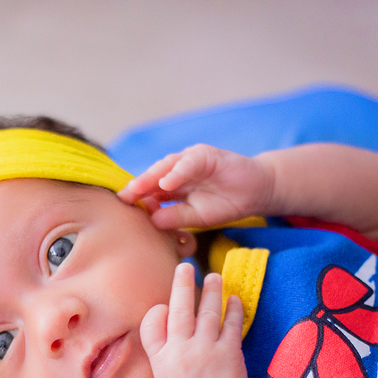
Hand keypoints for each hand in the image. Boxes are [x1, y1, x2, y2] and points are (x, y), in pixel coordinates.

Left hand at [118, 144, 272, 229]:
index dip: (136, 199)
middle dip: (137, 188)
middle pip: (153, 178)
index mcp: (172, 187)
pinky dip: (177, 172)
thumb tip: (151, 222)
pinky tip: (167, 183)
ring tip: (137, 189)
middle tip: (122, 198)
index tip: (121, 210)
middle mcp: (177, 171)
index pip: (149, 192)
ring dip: (152, 177)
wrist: (255, 193)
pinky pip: (189, 162)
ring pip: (166, 167)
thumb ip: (174, 217)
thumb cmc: (225, 204)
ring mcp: (190, 161)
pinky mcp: (206, 154)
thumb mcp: (196, 217)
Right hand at [140, 263, 248, 377]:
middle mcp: (180, 351)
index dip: (159, 309)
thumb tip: (169, 320)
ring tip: (213, 276)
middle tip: (186, 266)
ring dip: (211, 290)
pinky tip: (233, 300)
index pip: (153, 323)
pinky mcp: (229, 354)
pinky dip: (232, 309)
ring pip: (207, 310)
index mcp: (161, 359)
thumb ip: (164, 350)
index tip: (166, 302)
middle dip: (182, 284)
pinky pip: (231, 323)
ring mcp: (206, 350)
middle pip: (180, 308)